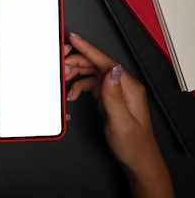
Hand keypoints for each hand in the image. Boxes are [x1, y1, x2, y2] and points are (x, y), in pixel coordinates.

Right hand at [64, 32, 158, 169]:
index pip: (105, 62)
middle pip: (96, 66)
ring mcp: (115, 92)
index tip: (73, 39)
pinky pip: (90, 85)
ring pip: (91, 74)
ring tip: (64, 82)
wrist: (137, 159)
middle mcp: (123, 86)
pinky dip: (79, 87)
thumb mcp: (121, 121)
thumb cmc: (132, 143)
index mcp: (128, 88)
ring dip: (75, 77)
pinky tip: (73, 94)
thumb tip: (111, 72)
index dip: (88, 49)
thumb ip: (113, 96)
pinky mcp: (109, 98)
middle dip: (76, 63)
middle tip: (60, 66)